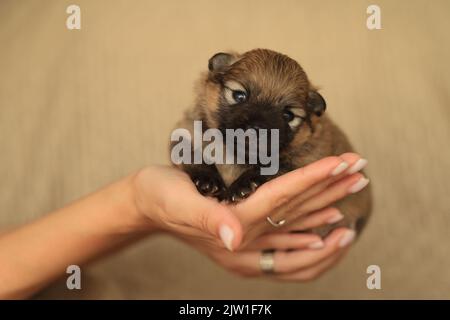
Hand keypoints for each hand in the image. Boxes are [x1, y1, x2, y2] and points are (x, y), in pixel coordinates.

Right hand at [131, 153, 367, 251]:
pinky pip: (286, 242)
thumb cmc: (158, 196)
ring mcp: (248, 243)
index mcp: (236, 223)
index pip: (284, 199)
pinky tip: (326, 225)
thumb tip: (234, 237)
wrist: (146, 207)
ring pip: (298, 228)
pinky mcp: (245, 238)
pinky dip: (310, 232)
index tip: (343, 161)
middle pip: (299, 214)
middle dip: (333, 191)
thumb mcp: (176, 202)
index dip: (314, 179)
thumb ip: (206, 218)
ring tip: (353, 193)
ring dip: (328, 209)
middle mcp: (247, 238)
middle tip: (361, 171)